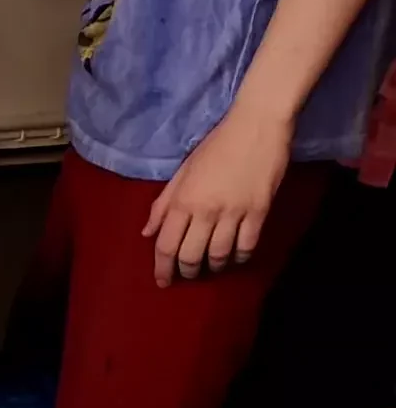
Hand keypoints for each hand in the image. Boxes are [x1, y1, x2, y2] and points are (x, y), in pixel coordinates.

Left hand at [144, 108, 293, 286]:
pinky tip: (235, 258)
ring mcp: (233, 212)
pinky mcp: (259, 211)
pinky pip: (247, 246)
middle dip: (187, 271)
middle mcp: (205, 211)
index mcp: (182, 201)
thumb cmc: (216, 145)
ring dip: (213, 267)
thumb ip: (163, 204)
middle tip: (187, 274)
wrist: (256, 126)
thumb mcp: (182, 172)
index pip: (165, 245)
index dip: (162, 268)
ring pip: (219, 255)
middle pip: (191, 256)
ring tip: (211, 268)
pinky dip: (239, 258)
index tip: (163, 281)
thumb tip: (147, 232)